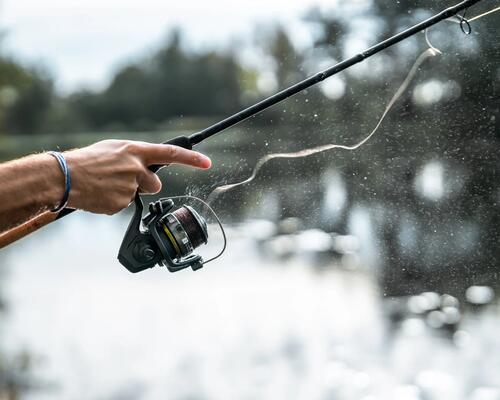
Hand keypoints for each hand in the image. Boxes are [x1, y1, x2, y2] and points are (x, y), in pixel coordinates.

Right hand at [63, 140, 210, 214]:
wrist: (63, 177)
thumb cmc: (86, 160)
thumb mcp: (113, 149)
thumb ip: (134, 156)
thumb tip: (146, 164)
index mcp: (135, 150)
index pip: (170, 153)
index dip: (191, 159)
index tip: (207, 162)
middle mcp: (136, 168)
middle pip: (155, 184)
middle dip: (144, 186)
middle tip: (123, 180)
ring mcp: (130, 187)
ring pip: (138, 196)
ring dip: (127, 193)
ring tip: (106, 185)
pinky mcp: (121, 203)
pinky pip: (124, 206)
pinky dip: (114, 202)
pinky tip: (101, 194)